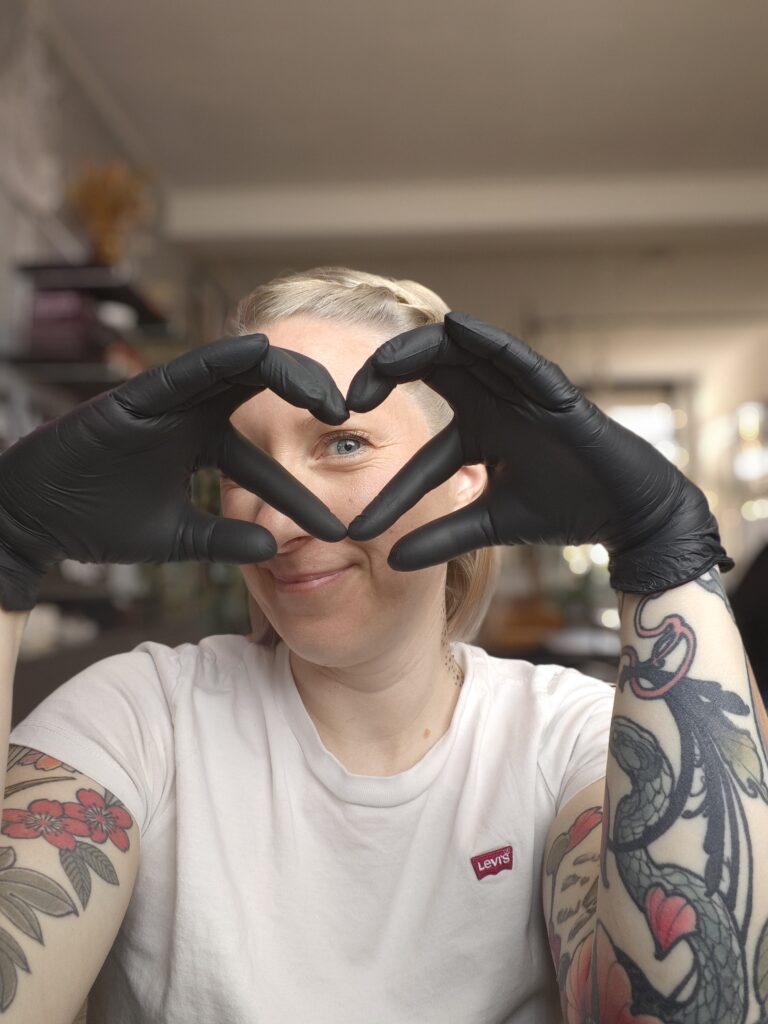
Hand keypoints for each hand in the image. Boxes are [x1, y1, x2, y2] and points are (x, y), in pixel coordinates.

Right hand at [0, 334, 348, 610]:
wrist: (38, 519)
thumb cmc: (100, 522)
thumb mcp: (178, 536)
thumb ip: (225, 538)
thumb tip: (276, 552)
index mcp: (205, 442)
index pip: (267, 458)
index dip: (302, 490)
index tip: (339, 526)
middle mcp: (194, 412)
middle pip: (268, 391)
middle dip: (313, 400)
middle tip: (351, 425)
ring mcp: (169, 399)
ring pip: (240, 369)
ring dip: (288, 376)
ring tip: (330, 401)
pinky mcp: (139, 392)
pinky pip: (189, 366)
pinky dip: (225, 357)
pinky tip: (262, 353)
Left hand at [346, 312, 733, 592]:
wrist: (623, 513)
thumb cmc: (561, 511)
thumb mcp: (488, 525)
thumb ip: (443, 537)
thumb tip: (390, 563)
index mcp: (478, 430)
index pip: (422, 447)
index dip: (390, 479)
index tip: (358, 520)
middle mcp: (494, 402)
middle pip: (431, 371)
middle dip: (387, 375)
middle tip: (350, 399)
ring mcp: (521, 392)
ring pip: (463, 353)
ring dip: (421, 350)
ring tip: (382, 362)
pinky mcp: (552, 389)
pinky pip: (516, 355)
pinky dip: (487, 339)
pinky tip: (456, 328)